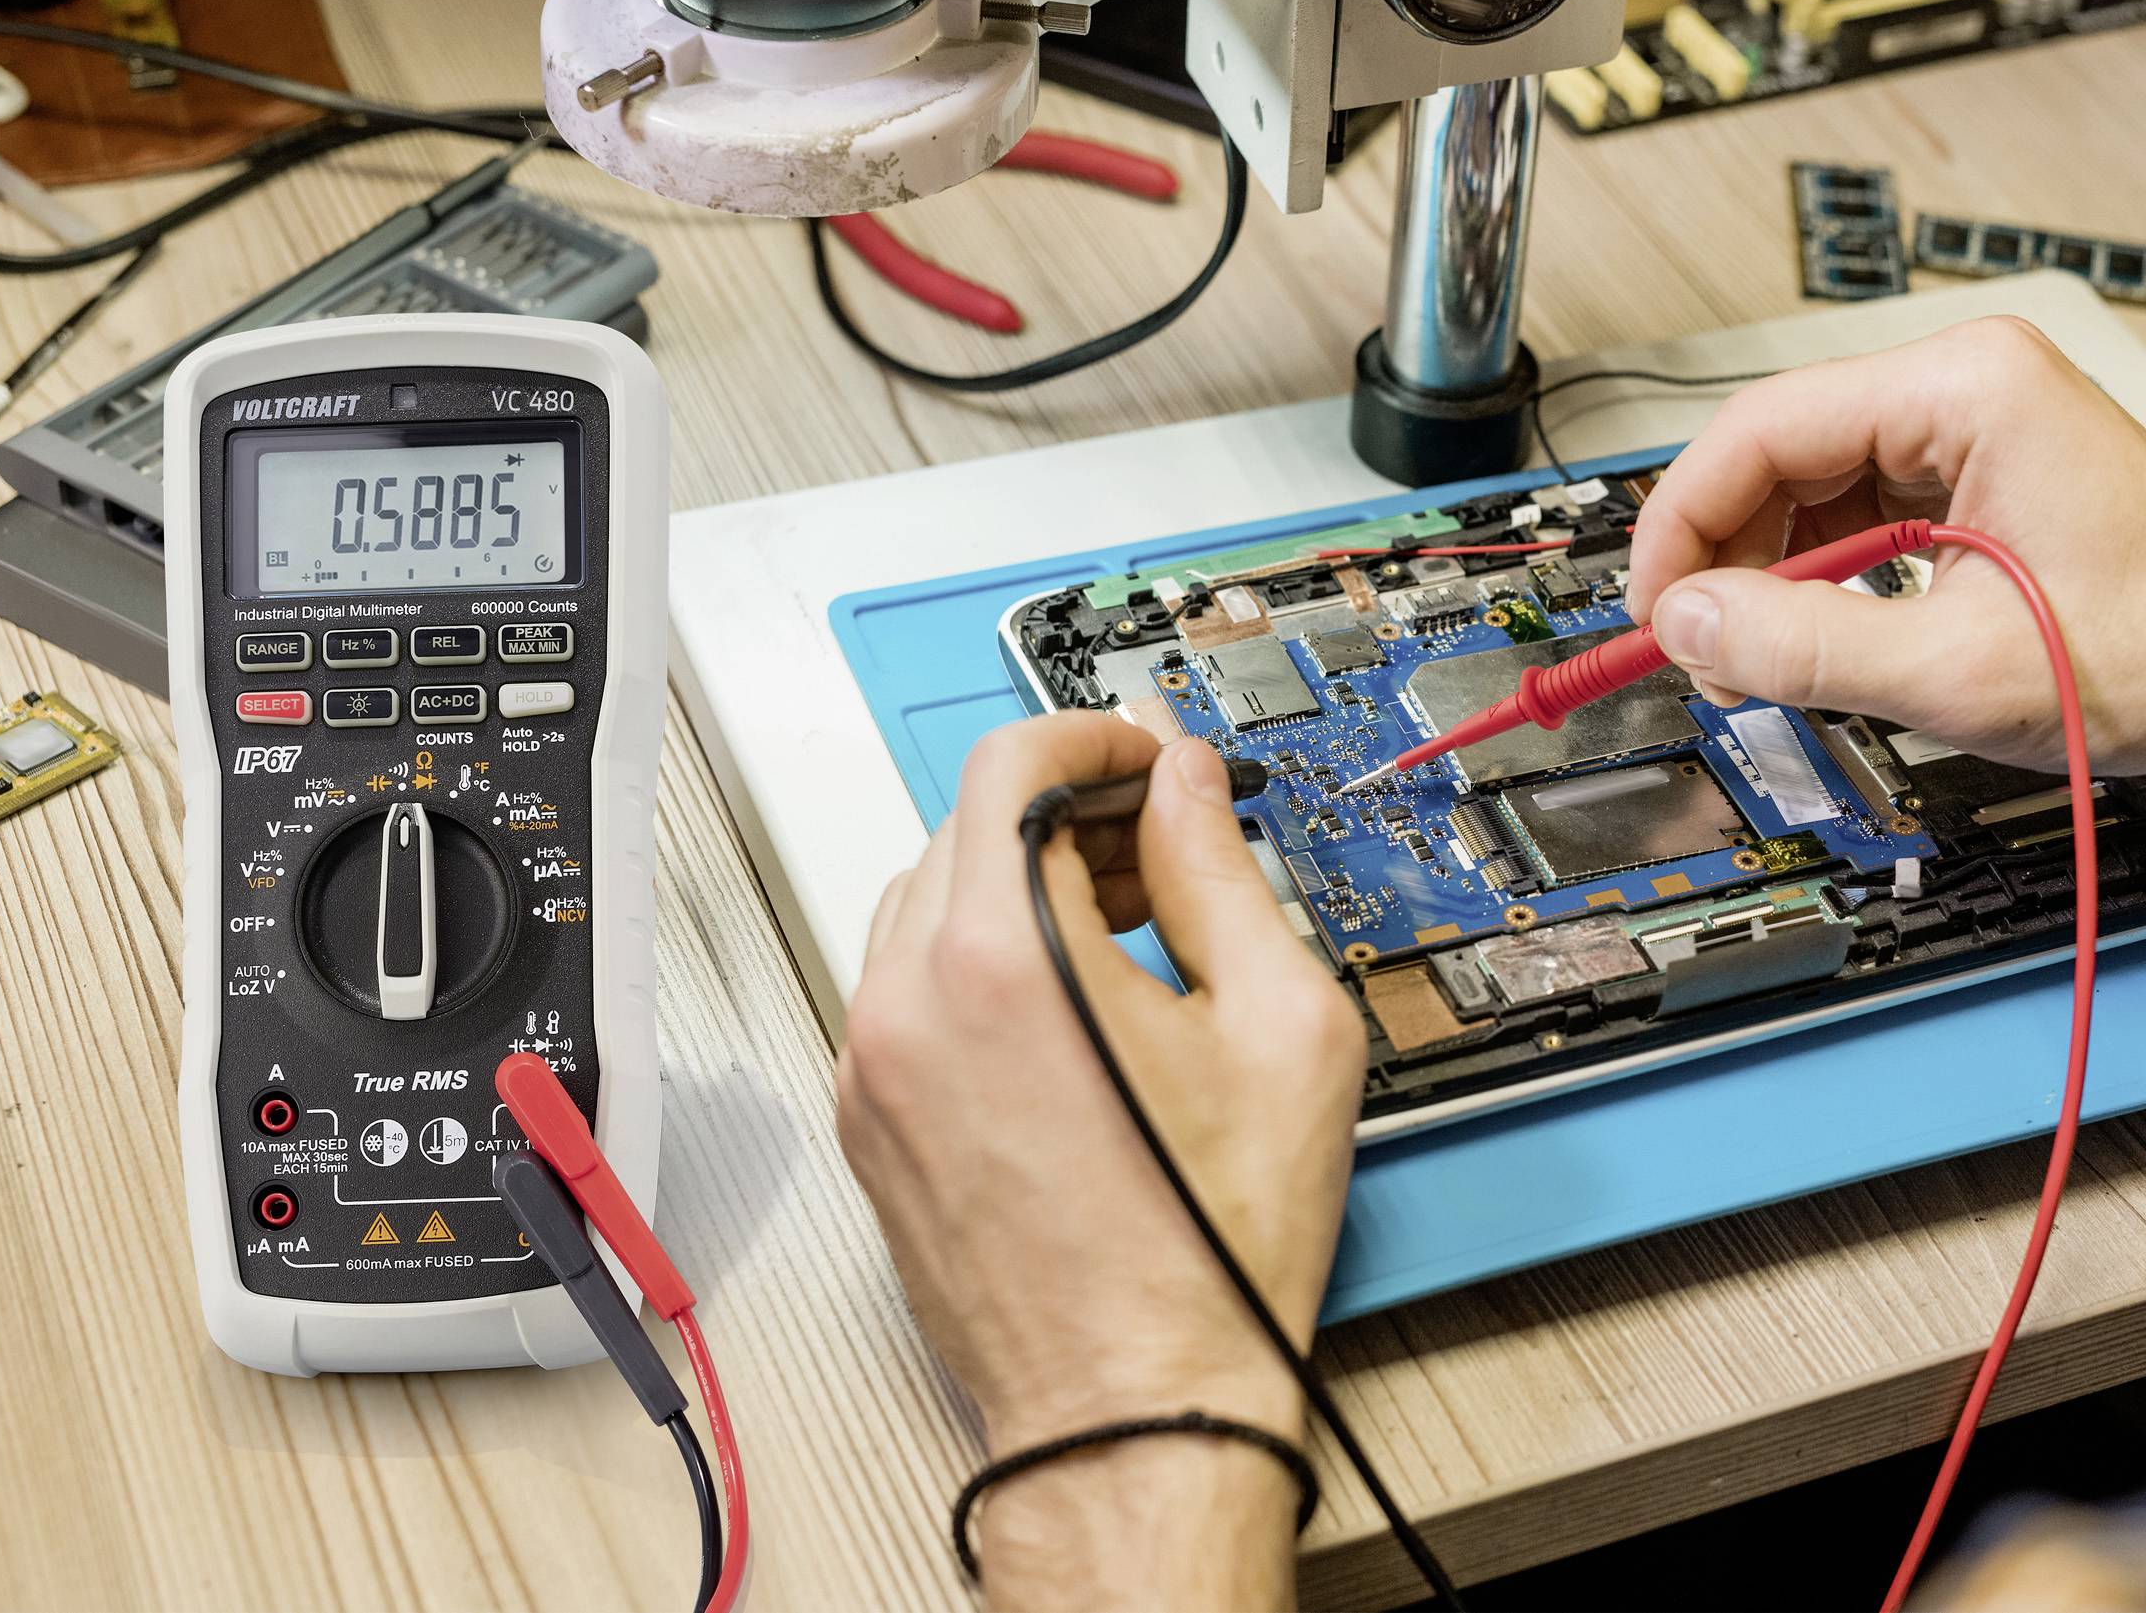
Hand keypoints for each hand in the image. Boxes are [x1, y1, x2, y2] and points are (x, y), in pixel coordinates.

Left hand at [839, 714, 1365, 1608]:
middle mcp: (910, 1006)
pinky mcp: (868, 1121)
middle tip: (1159, 845)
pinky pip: (904, 987)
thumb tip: (1185, 786)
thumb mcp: (1276, 1024)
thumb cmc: (1206, 1252)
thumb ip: (1219, 870)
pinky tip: (1065, 1007)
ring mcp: (875, 1069)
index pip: (1009, 767)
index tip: (1142, 757)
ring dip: (1015, 885)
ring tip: (1120, 930)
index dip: (1088, 737)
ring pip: (926, 905)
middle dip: (1066, 815)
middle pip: (966, 830)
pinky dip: (974, 963)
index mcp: (1003, 963)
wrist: (1134, 1407)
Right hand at [1624, 316, 2145, 775]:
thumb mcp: (1956, 669)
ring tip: (1758, 660)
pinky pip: (1859, 514)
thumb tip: (1686, 623)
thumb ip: (1801, 645)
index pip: (1761, 429)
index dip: (1683, 523)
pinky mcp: (1982, 476)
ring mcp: (1976, 429)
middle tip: (1700, 651)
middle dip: (1726, 557)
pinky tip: (1816, 639)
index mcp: (1968, 388)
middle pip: (1778, 453)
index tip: (1652, 607)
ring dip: (1769, 575)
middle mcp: (1968, 387)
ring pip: (1811, 487)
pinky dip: (1821, 580)